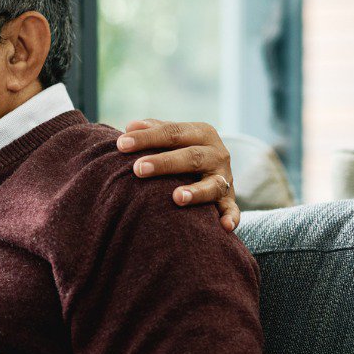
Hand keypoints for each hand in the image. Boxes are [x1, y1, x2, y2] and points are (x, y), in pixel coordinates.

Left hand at [116, 119, 239, 230]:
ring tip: (177, 197)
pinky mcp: (229, 201)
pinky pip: (232, 210)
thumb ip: (154, 130)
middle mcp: (217, 154)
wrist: (215, 170)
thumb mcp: (174, 137)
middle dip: (164, 163)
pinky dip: (231, 218)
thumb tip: (130, 126)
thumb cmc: (184, 151)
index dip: (147, 138)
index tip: (121, 145)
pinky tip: (223, 226)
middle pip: (191, 157)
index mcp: (201, 133)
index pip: (173, 133)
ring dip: (196, 192)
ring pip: (212, 185)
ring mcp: (225, 178)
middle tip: (138, 169)